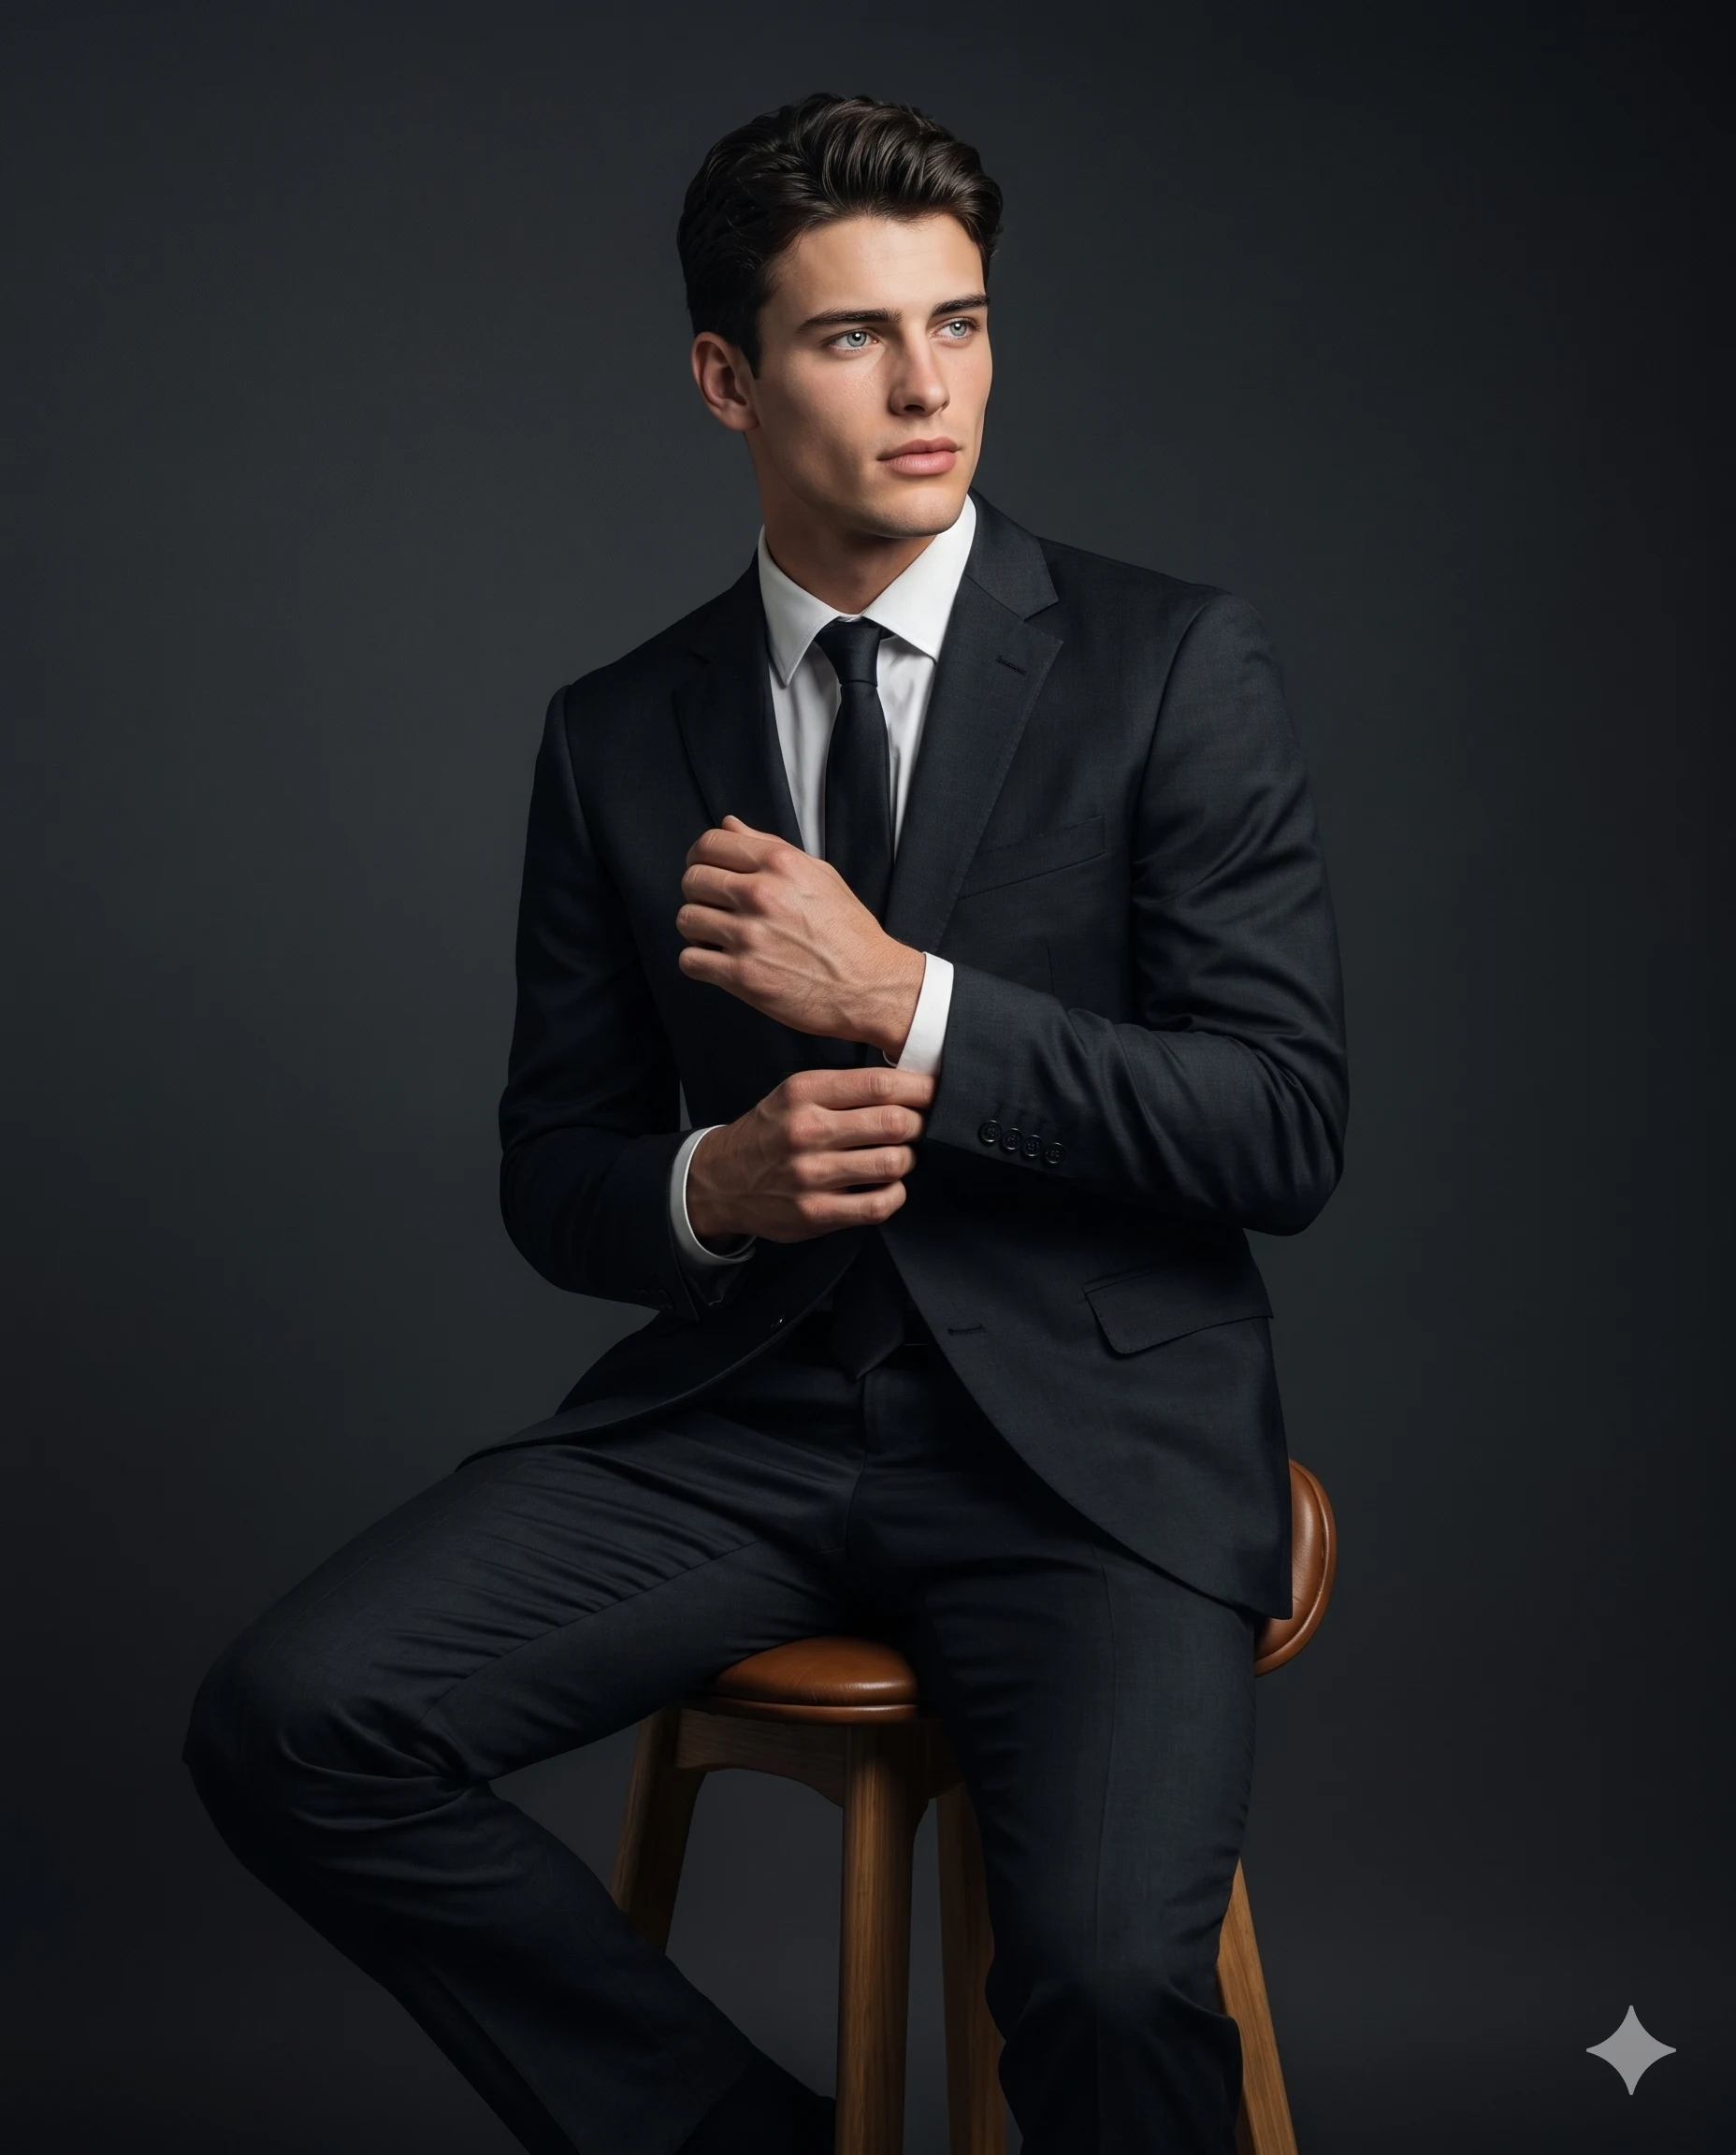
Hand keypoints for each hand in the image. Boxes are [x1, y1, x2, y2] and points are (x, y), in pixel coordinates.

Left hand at [677, 817, 924, 1054]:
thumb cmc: (849, 933)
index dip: (699, 857)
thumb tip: (730, 825)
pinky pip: (690, 961)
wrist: (870, 986)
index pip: (710, 844)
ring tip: (721, 938)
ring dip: (698, 930)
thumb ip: (769, 847)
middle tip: (715, 908)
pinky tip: (721, 962)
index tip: (704, 869)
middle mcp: (761, 895)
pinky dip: (700, 963)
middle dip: (699, 894)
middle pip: (692, 880)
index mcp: (779, 864)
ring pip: (686, 919)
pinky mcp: (742, 975)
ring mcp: (749, 936)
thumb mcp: (819, 875)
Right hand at [687, 1066, 935, 1245]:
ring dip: (906, 1160)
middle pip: (894, 1122)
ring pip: (893, 1162)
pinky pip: (880, 1204)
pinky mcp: (816, 1212)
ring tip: (896, 1156)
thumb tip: (911, 1086)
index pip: (880, 1084)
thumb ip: (844, 1088)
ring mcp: (811, 1175)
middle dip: (918, 1124)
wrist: (722, 1180)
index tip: (934, 1092)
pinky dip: (895, 1194)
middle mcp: (806, 1130)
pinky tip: (886, 1186)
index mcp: (804, 1093)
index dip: (920, 1089)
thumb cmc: (771, 1133)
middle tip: (917, 1127)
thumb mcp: (795, 1094)